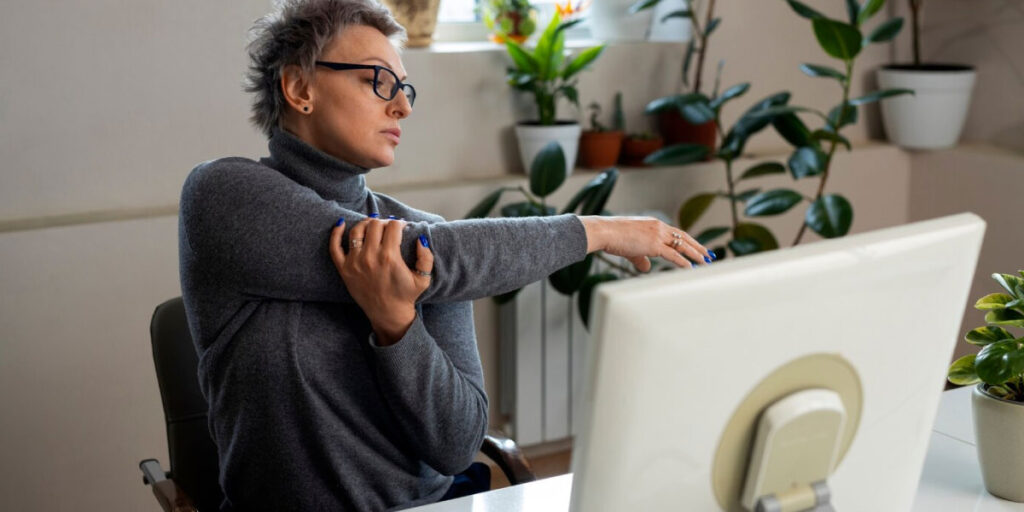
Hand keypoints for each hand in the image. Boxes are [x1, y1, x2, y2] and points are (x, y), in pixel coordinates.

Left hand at [329, 218, 433, 345]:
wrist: (388, 314)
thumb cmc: (406, 296)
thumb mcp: (423, 278)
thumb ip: (426, 257)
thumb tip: (420, 239)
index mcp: (390, 257)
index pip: (393, 226)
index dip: (399, 223)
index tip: (402, 227)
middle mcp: (370, 257)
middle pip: (375, 225)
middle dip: (384, 222)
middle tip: (388, 228)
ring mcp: (355, 262)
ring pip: (357, 231)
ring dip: (365, 224)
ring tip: (372, 226)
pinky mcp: (344, 269)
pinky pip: (335, 247)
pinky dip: (336, 233)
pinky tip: (341, 223)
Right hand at [578, 216, 712, 271]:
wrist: (605, 231)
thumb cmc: (613, 238)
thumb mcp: (630, 248)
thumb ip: (641, 258)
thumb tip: (647, 267)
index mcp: (654, 224)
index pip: (676, 232)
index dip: (688, 240)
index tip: (696, 246)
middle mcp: (659, 227)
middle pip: (684, 237)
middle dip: (697, 247)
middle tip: (709, 254)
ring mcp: (658, 235)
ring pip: (682, 246)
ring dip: (696, 254)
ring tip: (706, 262)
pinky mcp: (654, 245)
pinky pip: (674, 255)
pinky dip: (684, 262)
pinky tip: (692, 268)